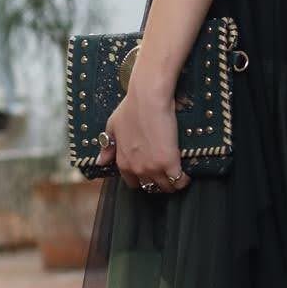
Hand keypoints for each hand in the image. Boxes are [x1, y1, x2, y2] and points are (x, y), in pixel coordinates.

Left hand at [102, 62, 191, 193]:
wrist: (148, 100)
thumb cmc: (131, 108)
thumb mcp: (112, 127)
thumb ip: (107, 147)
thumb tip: (100, 162)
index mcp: (123, 162)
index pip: (132, 183)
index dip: (142, 179)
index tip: (150, 172)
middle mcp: (137, 169)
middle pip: (150, 187)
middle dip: (158, 182)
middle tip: (166, 173)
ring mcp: (153, 168)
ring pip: (166, 187)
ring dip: (172, 183)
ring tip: (178, 175)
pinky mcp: (169, 163)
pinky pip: (179, 181)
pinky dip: (183, 180)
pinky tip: (186, 175)